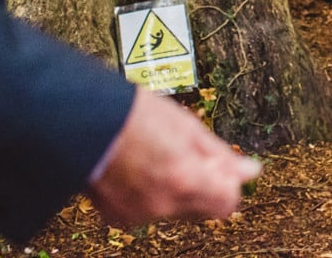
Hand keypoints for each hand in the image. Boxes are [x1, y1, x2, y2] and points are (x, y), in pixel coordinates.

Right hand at [87, 89, 259, 228]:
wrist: (80, 120)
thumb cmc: (131, 115)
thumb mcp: (187, 127)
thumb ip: (221, 156)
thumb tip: (250, 170)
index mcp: (184, 180)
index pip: (227, 203)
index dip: (228, 182)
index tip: (223, 166)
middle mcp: (163, 204)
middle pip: (203, 208)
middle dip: (204, 186)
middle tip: (190, 156)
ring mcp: (137, 213)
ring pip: (175, 209)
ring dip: (176, 188)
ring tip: (160, 155)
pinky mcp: (116, 216)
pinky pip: (147, 211)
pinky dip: (150, 194)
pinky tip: (141, 168)